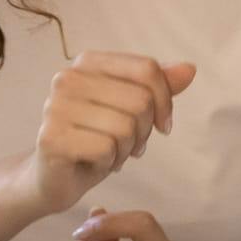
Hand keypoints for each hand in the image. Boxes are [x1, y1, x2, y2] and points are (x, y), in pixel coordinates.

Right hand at [19, 53, 196, 217]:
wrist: (51, 178)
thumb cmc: (95, 140)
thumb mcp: (131, 111)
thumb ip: (157, 88)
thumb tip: (189, 69)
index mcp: (88, 62)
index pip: (147, 69)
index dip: (165, 100)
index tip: (164, 125)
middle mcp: (67, 78)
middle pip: (141, 100)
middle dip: (145, 131)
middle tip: (129, 145)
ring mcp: (55, 107)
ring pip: (126, 126)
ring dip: (127, 149)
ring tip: (112, 154)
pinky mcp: (51, 138)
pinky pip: (107, 148)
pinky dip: (110, 162)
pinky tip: (96, 164)